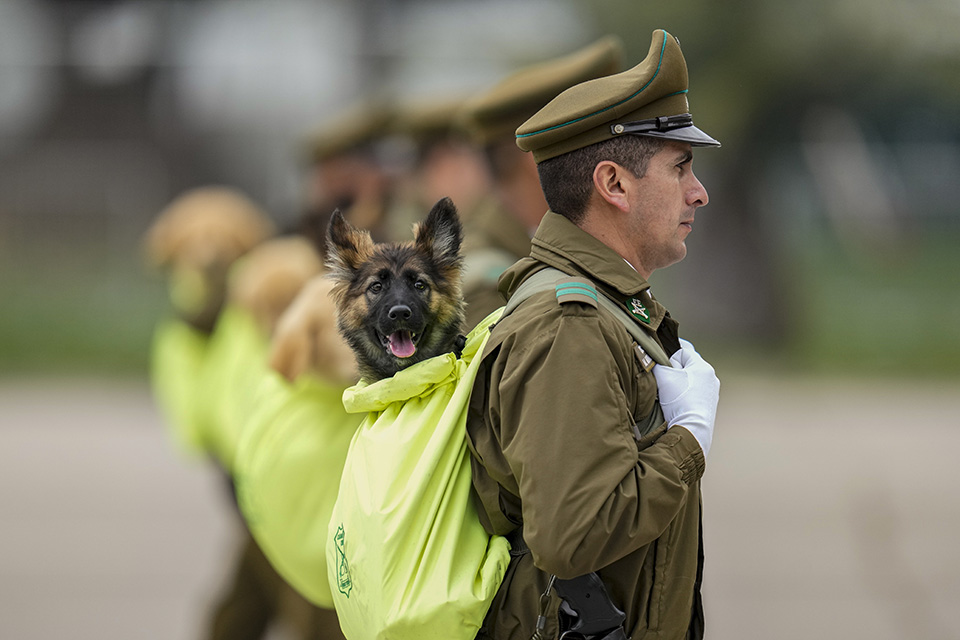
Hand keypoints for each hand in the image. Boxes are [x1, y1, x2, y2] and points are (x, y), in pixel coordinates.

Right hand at [652, 339, 719, 456]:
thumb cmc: (679, 401)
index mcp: (703, 367)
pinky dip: (685, 396)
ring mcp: (711, 392)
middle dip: (675, 371)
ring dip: (679, 384)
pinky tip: (678, 404)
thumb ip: (657, 363)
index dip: (670, 356)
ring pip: (690, 380)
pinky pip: (694, 394)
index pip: (683, 351)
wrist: (692, 430)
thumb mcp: (663, 376)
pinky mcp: (709, 405)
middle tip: (666, 382)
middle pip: (687, 366)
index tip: (662, 363)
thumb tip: (655, 360)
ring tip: (672, 395)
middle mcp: (711, 377)